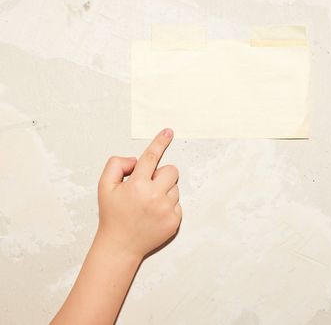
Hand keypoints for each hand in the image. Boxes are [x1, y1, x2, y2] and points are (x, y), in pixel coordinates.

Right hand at [97, 128, 180, 259]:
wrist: (120, 246)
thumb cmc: (112, 215)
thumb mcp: (104, 186)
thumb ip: (116, 165)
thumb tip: (136, 161)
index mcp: (137, 185)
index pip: (151, 157)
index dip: (160, 142)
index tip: (168, 132)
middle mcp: (155, 196)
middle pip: (171, 171)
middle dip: (161, 174)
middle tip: (148, 185)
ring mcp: (167, 210)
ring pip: (175, 187)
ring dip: (164, 190)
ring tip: (149, 203)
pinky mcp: (175, 221)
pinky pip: (178, 203)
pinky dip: (168, 205)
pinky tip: (154, 214)